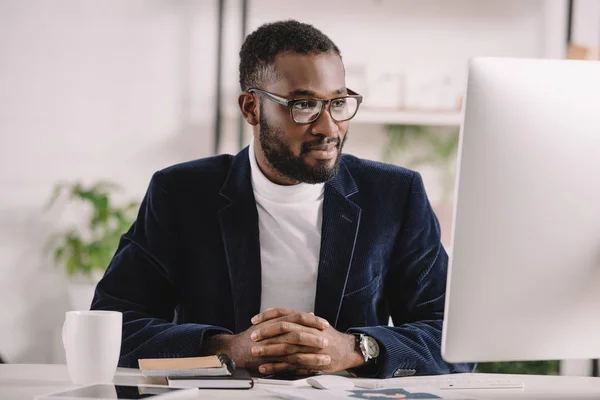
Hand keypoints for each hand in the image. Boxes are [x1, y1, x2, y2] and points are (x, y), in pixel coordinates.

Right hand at [202, 310, 330, 373]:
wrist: (235, 350)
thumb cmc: (254, 336)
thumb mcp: (271, 322)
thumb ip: (291, 317)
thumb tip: (309, 313)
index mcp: (276, 321)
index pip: (297, 318)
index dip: (312, 321)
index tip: (325, 324)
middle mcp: (274, 332)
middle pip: (298, 332)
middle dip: (314, 337)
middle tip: (327, 340)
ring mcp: (272, 347)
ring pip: (295, 350)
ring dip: (312, 355)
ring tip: (326, 359)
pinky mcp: (271, 361)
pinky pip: (288, 364)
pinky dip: (301, 367)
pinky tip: (312, 370)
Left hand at [250, 308, 364, 374]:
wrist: (348, 350)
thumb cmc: (329, 337)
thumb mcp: (315, 323)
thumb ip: (299, 319)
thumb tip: (283, 314)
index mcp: (307, 320)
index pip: (284, 313)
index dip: (268, 316)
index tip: (254, 320)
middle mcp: (308, 330)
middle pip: (284, 328)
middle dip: (266, 332)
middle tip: (253, 336)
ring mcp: (310, 346)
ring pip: (286, 346)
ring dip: (269, 349)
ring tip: (255, 352)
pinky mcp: (311, 361)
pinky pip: (291, 364)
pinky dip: (276, 366)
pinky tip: (265, 368)